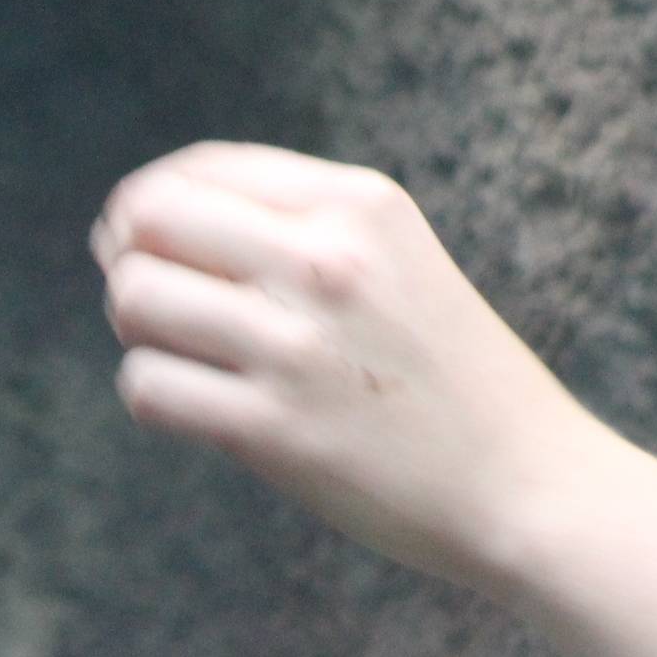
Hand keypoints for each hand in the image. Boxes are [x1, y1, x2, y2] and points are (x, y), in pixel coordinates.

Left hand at [94, 142, 600, 583]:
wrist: (530, 486)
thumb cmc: (444, 371)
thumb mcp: (391, 257)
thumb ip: (290, 224)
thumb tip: (141, 219)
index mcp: (356, 205)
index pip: (194, 171)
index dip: (146, 207)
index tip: (150, 245)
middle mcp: (326, 262)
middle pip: (146, 221)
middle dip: (126, 258)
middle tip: (154, 302)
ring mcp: (298, 347)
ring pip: (133, 299)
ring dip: (136, 329)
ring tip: (181, 354)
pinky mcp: (276, 430)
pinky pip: (148, 388)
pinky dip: (152, 394)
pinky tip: (195, 406)